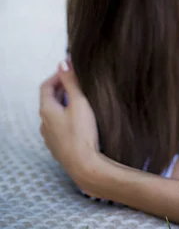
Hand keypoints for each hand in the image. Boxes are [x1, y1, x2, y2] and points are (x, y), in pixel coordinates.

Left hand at [39, 59, 99, 190]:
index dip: (57, 75)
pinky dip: (66, 116)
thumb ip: (71, 81)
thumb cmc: (82, 132)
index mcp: (47, 110)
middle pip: (49, 100)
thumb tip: (62, 62)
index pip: (46, 86)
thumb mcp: (79, 102)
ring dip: (64, 103)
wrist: (84, 165)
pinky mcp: (58, 147)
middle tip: (78, 81)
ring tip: (81, 98)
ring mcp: (50, 137)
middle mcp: (44, 123)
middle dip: (62, 88)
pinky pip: (59, 126)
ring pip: (54, 114)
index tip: (71, 70)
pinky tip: (80, 119)